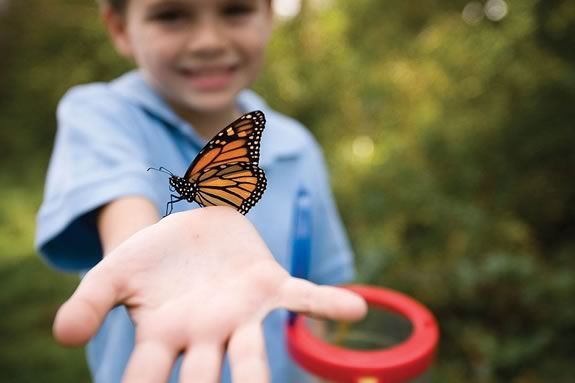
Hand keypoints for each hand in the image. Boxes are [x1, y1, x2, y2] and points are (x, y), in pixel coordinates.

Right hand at [53, 206, 366, 382]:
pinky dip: (326, 303)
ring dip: (260, 375)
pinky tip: (354, 308)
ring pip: (253, 355)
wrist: (190, 228)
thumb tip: (63, 337)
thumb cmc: (154, 259)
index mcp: (165, 337)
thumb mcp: (115, 273)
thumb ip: (90, 302)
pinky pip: (301, 297)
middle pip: (207, 380)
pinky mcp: (269, 286)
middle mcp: (206, 336)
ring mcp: (241, 315)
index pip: (146, 379)